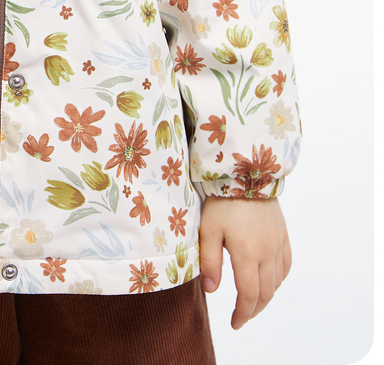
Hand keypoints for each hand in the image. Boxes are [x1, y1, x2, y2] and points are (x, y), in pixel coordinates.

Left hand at [199, 195, 290, 330]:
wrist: (247, 172)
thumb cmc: (222, 200)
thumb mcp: (209, 229)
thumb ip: (210, 261)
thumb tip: (212, 291)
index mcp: (248, 254)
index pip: (248, 295)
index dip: (242, 313)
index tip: (234, 324)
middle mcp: (267, 252)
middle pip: (265, 293)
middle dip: (253, 310)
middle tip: (242, 318)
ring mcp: (278, 243)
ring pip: (278, 282)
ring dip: (266, 297)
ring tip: (253, 303)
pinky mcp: (283, 234)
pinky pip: (286, 265)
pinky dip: (279, 279)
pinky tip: (270, 281)